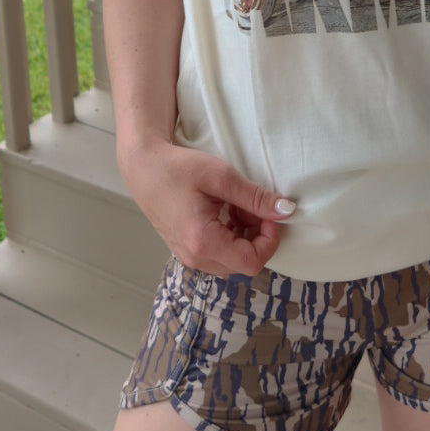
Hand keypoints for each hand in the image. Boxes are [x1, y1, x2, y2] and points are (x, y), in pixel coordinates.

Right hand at [118, 136, 295, 276]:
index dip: (270, 240)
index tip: (270, 214)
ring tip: (235, 204)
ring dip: (244, 235)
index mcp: (203, 243)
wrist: (143, 167)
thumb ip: (255, 197)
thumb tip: (286, 210)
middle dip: (257, 236)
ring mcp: (189, 256)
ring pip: (232, 259)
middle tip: (252, 205)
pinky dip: (230, 235)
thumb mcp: (221, 177)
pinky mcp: (186, 250)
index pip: (252, 262)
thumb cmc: (177, 168)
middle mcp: (195, 258)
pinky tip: (224, 210)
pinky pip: (218, 253)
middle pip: (243, 263)